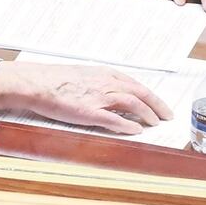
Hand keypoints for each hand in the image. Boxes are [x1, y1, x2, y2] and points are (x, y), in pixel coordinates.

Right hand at [0, 62, 172, 133]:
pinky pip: (114, 119)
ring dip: (147, 114)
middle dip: (157, 105)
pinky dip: (128, 125)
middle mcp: (106, 83)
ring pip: (132, 104)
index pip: (136, 85)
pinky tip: (137, 131)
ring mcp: (98, 97)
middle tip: (168, 116)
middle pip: (140, 93)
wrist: (37, 83)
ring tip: (156, 124)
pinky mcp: (89, 112)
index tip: (160, 105)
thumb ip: (99, 83)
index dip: (151, 96)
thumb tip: (112, 93)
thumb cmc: (55, 79)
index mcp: (105, 74)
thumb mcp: (83, 75)